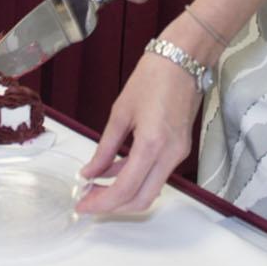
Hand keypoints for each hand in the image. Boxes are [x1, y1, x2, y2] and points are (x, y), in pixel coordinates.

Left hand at [76, 51, 203, 215]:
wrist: (183, 60)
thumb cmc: (153, 77)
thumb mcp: (120, 113)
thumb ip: (104, 148)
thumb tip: (89, 172)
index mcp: (152, 144)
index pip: (125, 189)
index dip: (101, 203)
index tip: (82, 204)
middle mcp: (169, 154)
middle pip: (141, 200)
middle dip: (113, 206)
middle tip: (88, 200)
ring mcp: (178, 154)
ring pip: (150, 191)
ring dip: (124, 195)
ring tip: (96, 187)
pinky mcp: (180, 149)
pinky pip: (157, 175)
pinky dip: (136, 179)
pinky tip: (114, 171)